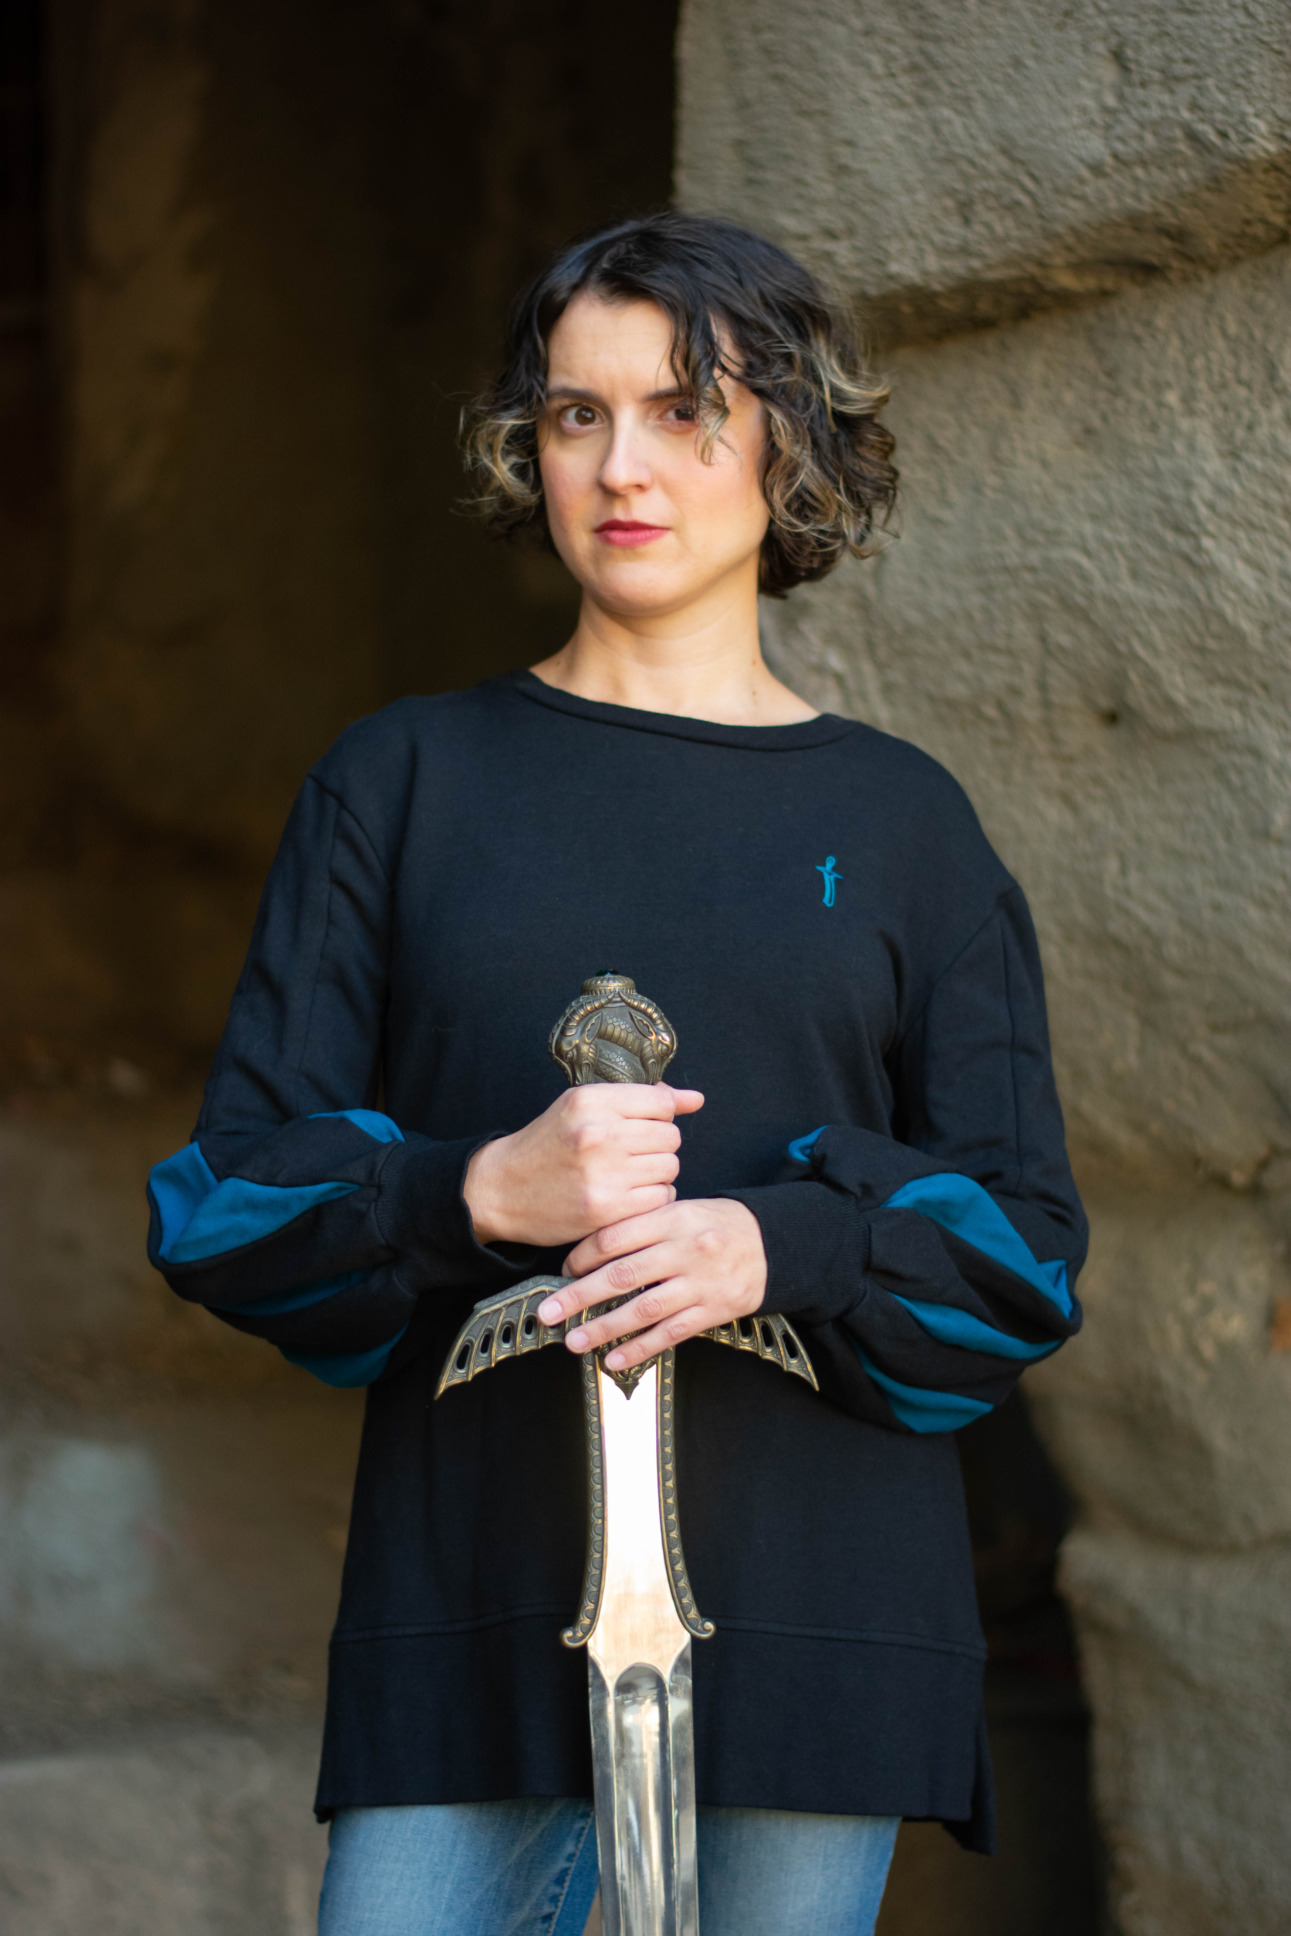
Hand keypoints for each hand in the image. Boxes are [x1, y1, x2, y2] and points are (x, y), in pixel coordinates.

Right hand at [462, 1084, 703, 1248]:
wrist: (501, 1189)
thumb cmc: (547, 1144)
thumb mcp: (582, 1106)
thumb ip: (639, 1099)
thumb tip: (695, 1099)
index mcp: (592, 1101)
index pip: (663, 1103)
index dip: (659, 1117)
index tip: (642, 1127)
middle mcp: (599, 1133)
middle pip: (671, 1137)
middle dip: (658, 1146)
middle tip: (632, 1154)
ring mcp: (604, 1173)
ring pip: (670, 1168)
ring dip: (657, 1173)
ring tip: (629, 1175)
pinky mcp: (606, 1209)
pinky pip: (661, 1198)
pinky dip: (652, 1198)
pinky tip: (628, 1195)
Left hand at [537, 1199, 766, 1371]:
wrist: (772, 1242)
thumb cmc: (717, 1224)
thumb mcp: (682, 1209)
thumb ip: (643, 1226)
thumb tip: (592, 1251)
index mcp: (671, 1218)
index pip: (615, 1237)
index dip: (583, 1256)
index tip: (563, 1270)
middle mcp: (684, 1250)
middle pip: (622, 1276)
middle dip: (579, 1296)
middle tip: (548, 1312)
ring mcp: (699, 1283)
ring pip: (643, 1310)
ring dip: (604, 1328)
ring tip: (574, 1341)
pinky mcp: (713, 1310)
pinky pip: (670, 1333)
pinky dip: (640, 1348)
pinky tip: (615, 1359)